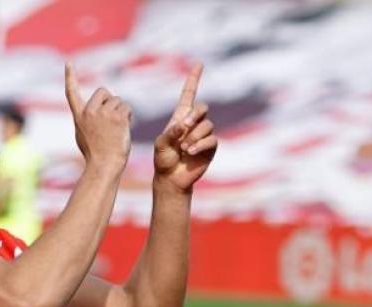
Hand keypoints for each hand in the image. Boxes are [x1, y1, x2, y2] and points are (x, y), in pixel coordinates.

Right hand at [65, 62, 131, 171]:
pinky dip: (129, 116)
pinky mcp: (117, 118)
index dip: (70, 76)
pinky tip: (124, 128)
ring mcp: (103, 114)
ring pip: (118, 100)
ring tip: (117, 129)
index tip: (68, 63)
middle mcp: (89, 112)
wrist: (104, 165)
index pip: (71, 92)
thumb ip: (87, 119)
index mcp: (79, 116)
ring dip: (121, 111)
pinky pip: (127, 108)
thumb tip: (95, 109)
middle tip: (112, 120)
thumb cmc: (95, 154)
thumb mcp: (84, 134)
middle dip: (110, 101)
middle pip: (103, 91)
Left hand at [154, 63, 217, 192]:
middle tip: (184, 127)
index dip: (194, 79)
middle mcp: (194, 123)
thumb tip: (184, 125)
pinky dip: (200, 145)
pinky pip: (211, 140)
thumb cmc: (163, 159)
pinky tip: (190, 152)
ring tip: (184, 148)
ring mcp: (203, 135)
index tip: (199, 64)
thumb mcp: (161, 143)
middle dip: (195, 115)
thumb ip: (171, 132)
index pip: (189, 94)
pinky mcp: (210, 147)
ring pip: (207, 125)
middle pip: (203, 108)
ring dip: (194, 136)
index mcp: (180, 117)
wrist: (171, 178)